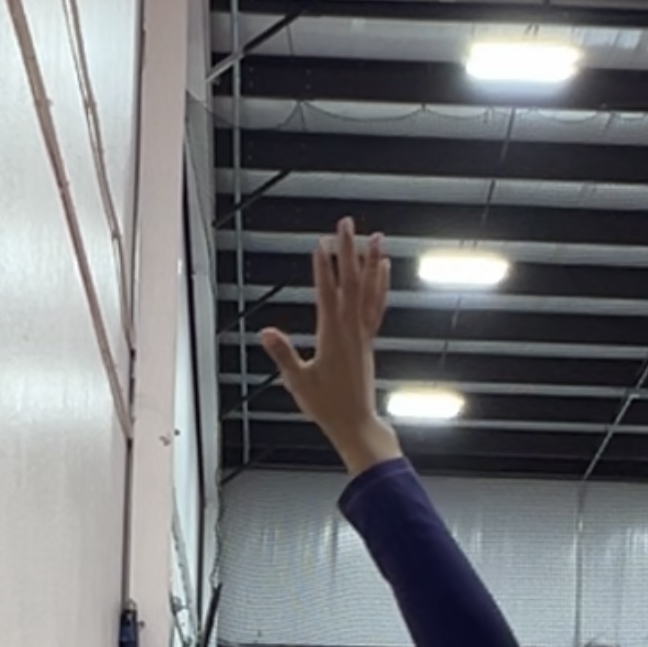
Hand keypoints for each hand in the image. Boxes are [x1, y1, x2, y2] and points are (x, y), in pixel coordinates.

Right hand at [261, 217, 402, 475]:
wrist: (356, 424)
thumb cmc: (327, 406)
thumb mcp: (298, 382)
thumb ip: (283, 355)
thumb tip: (265, 332)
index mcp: (332, 336)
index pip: (327, 294)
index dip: (323, 268)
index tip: (321, 243)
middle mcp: (352, 330)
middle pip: (351, 282)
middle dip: (347, 251)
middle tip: (347, 223)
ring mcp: (363, 334)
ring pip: (369, 290)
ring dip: (371, 261)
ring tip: (376, 236)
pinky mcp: (369, 340)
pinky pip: (377, 306)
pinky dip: (380, 285)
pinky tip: (382, 268)